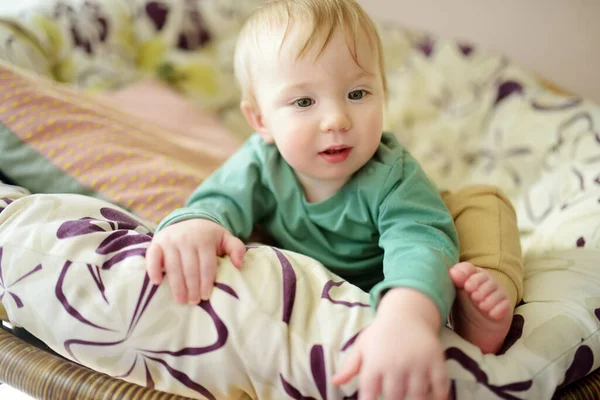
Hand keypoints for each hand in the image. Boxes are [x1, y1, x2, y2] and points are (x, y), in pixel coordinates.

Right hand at [146, 219, 245, 303]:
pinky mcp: (157, 242)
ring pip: (173, 266)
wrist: (188, 220)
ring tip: (181, 300)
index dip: (206, 282)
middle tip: (193, 302)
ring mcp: (170, 240)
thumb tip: (239, 264)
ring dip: (177, 285)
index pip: (206, 265)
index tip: (205, 296)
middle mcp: (186, 239)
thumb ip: (236, 248)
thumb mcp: (225, 238)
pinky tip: (157, 282)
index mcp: (205, 239)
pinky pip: (152, 256)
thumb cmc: (208, 236)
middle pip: (190, 268)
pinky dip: (153, 269)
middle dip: (192, 288)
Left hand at [332, 289, 448, 399]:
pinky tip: (438, 397)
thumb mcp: (362, 345)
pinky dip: (440, 394)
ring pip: (417, 395)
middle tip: (394, 397)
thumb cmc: (381, 333)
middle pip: (394, 397)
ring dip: (415, 399)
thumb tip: (335, 382)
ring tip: (411, 397)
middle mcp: (395, 363)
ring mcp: (417, 362)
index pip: (369, 393)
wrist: (406, 312)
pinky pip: (440, 384)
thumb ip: (350, 366)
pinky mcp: (435, 359)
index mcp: (374, 362)